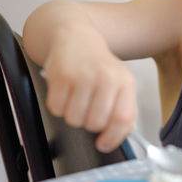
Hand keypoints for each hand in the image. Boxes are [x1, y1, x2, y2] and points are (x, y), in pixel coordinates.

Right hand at [42, 30, 136, 152]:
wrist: (75, 38)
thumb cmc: (98, 64)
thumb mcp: (120, 81)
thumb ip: (125, 107)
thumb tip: (125, 132)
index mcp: (125, 81)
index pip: (122, 119)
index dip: (113, 137)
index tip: (104, 143)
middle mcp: (105, 77)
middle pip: (95, 123)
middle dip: (89, 123)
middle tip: (88, 109)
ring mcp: (82, 76)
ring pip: (74, 119)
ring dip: (73, 115)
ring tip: (77, 98)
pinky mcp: (60, 76)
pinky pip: (56, 108)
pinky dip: (58, 106)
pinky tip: (65, 92)